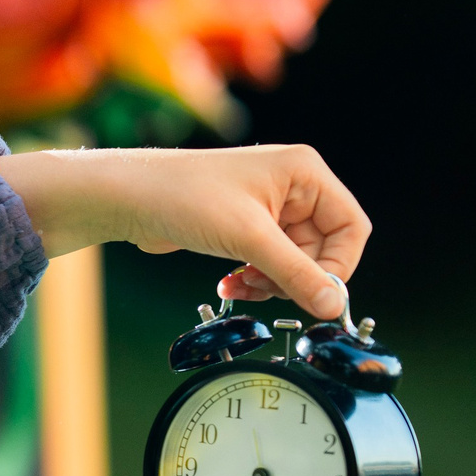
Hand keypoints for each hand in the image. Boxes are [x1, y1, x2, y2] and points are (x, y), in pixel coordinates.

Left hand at [0, 143, 370, 317]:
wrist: (126, 197)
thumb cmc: (181, 196)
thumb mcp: (248, 238)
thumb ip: (296, 273)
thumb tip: (334, 304)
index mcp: (304, 172)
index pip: (350, 226)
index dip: (338, 265)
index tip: (317, 294)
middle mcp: (290, 185)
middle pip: (321, 247)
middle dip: (295, 276)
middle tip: (268, 292)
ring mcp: (266, 206)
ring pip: (293, 259)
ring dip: (271, 281)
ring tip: (241, 287)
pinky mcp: (243, 224)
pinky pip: (267, 260)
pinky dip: (254, 276)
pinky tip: (230, 283)